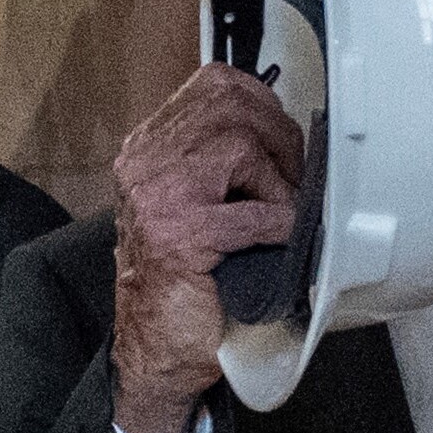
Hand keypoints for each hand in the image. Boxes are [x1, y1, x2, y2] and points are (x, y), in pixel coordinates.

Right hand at [110, 62, 302, 432]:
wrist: (154, 347)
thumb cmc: (183, 280)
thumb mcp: (194, 201)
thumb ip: (221, 159)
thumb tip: (285, 130)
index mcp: (147, 149)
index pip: (215, 85)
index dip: (263, 105)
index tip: (280, 142)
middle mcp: (143, 164)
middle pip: (231, 105)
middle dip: (278, 138)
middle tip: (289, 180)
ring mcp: (155, 198)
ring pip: (239, 145)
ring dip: (276, 181)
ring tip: (278, 212)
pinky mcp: (178, 237)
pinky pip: (251, 213)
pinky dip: (278, 225)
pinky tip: (276, 241)